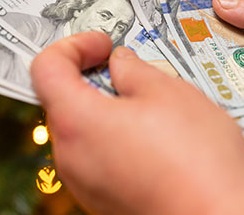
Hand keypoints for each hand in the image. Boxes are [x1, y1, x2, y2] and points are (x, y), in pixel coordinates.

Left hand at [30, 32, 243, 214]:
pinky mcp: (103, 201)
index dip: (73, 45)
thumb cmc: (197, 158)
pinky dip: (117, 138)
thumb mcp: (168, 91)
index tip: (104, 44)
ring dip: (107, 109)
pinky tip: (156, 137)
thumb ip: (133, 68)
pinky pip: (99, 158)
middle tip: (129, 68)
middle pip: (62, 100)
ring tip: (153, 105)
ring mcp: (84, 184)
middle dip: (92, 77)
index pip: (46, 68)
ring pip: (83, 131)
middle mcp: (70, 156)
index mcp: (76, 121)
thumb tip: (120, 63)